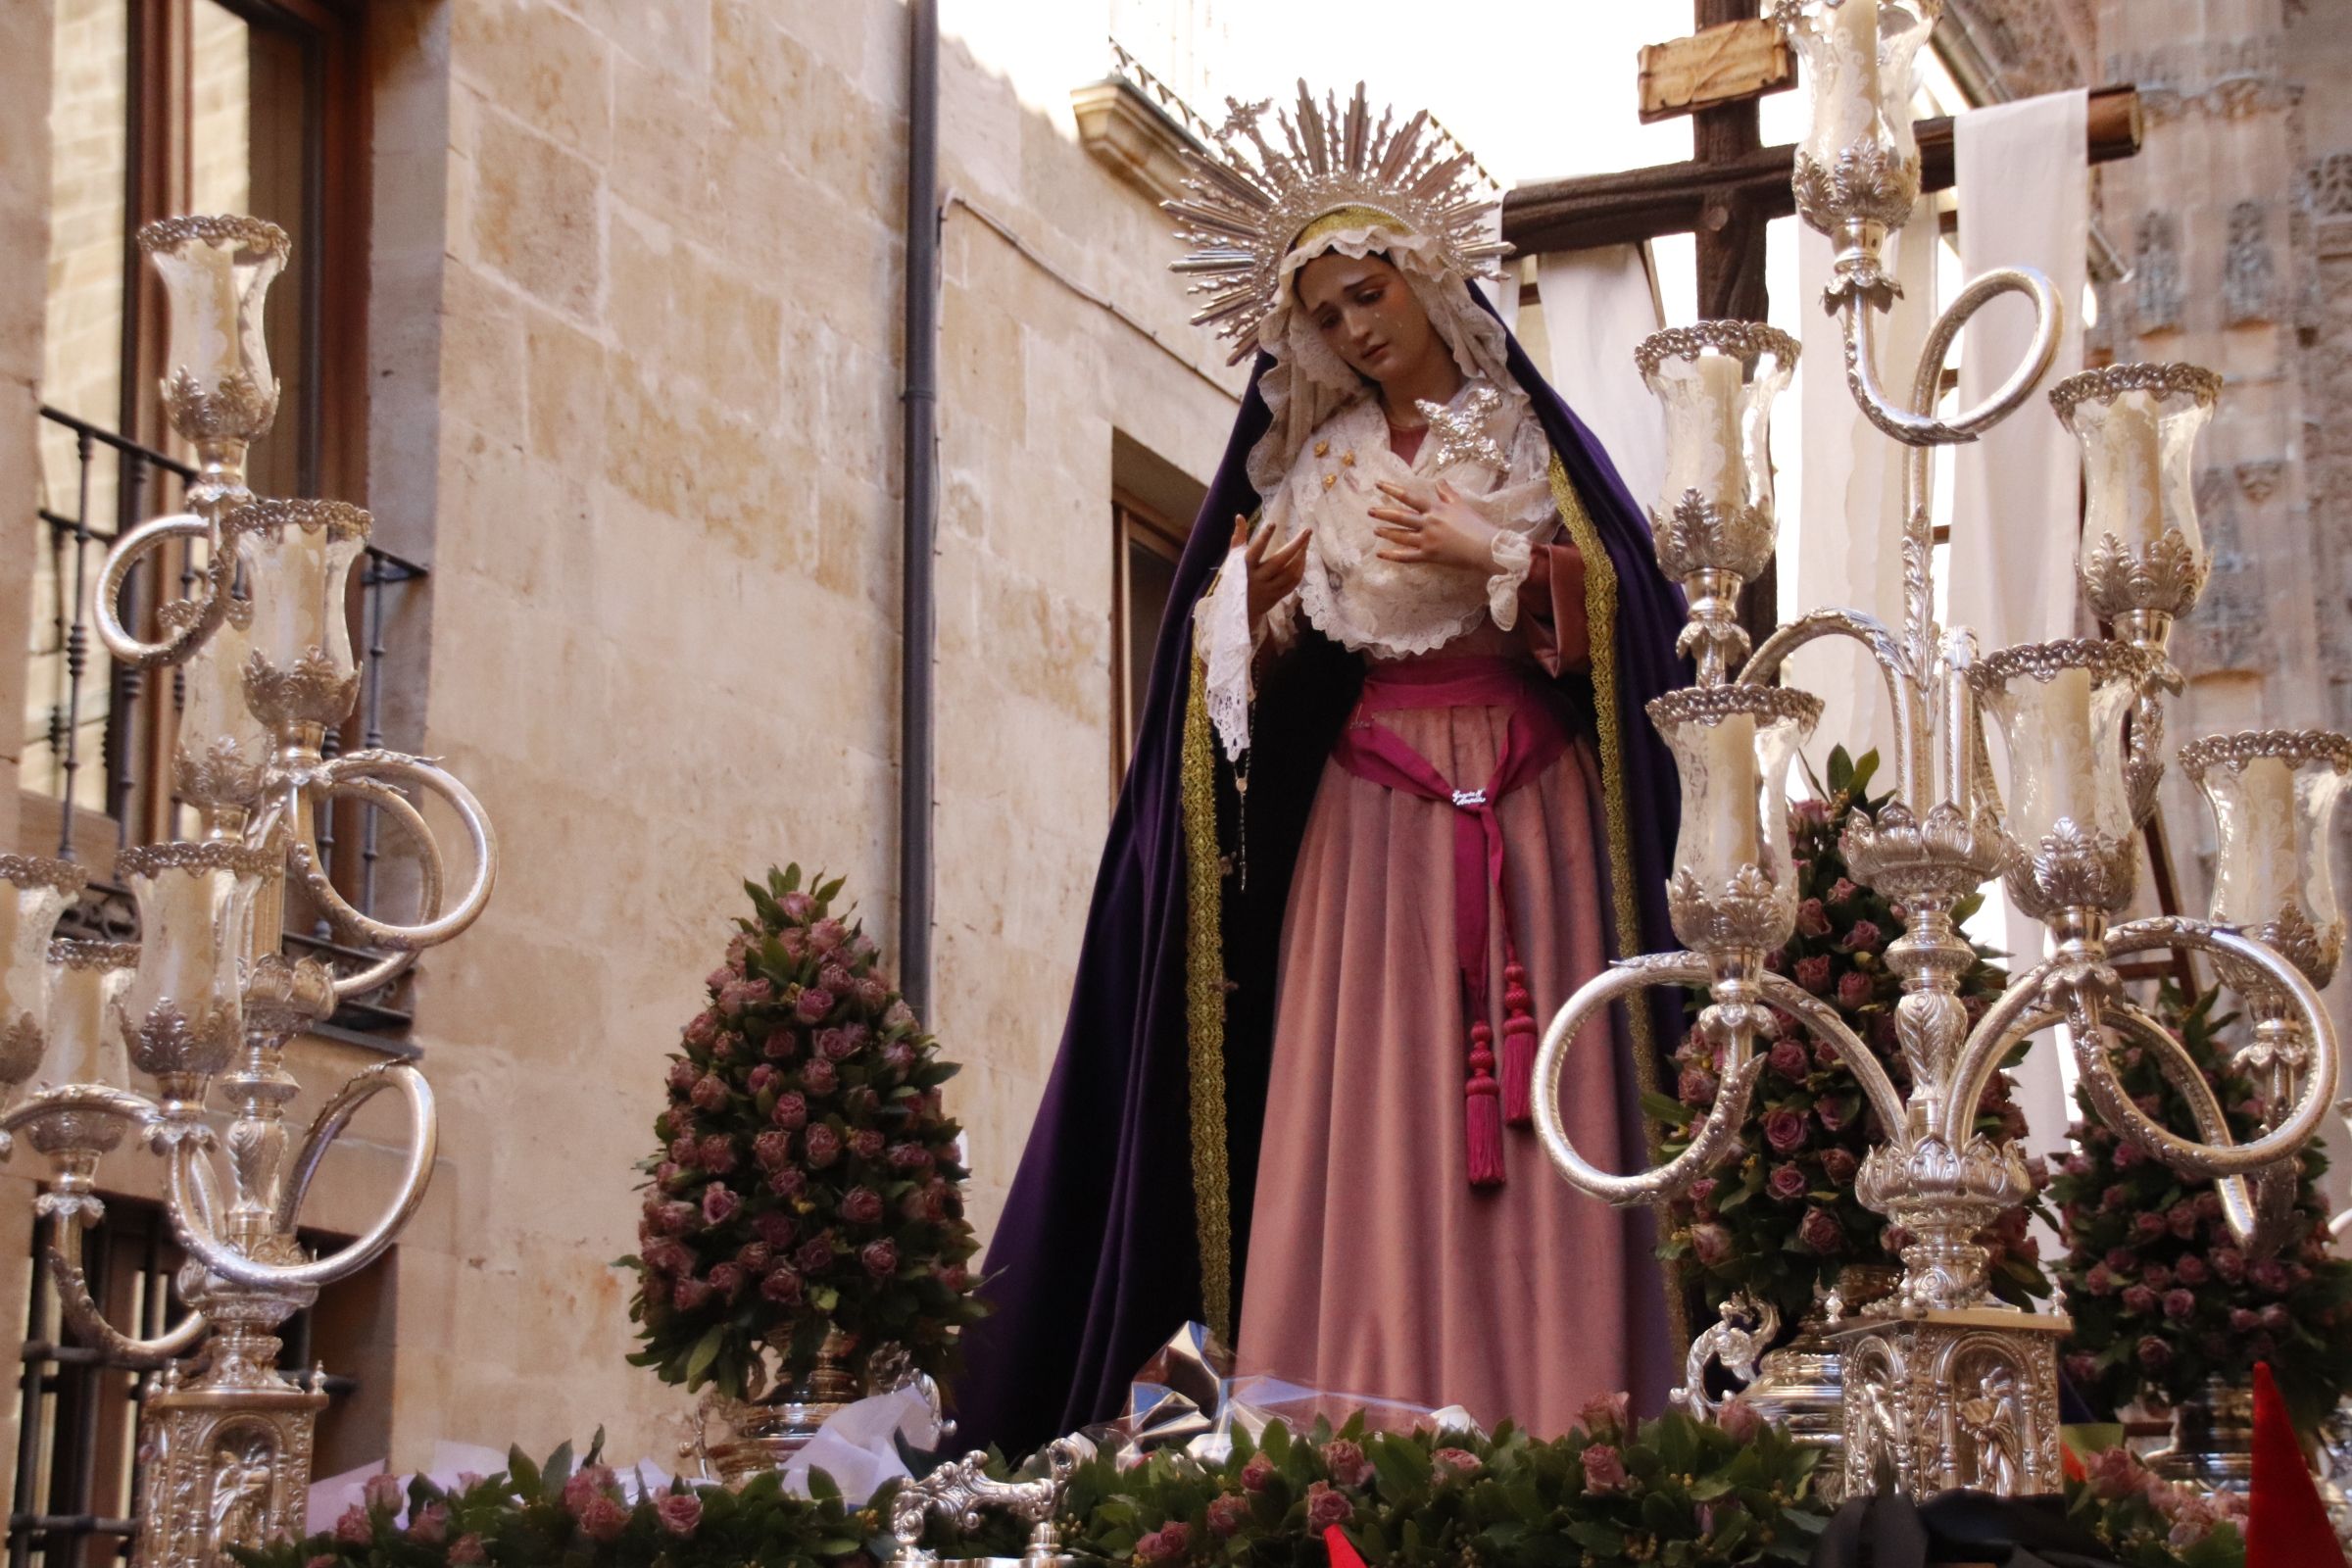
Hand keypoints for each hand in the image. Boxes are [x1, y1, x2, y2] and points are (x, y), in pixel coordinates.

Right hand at [1232, 513, 1310, 627]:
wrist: (1240, 610)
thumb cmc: (1236, 577)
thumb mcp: (1234, 558)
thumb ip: (1238, 537)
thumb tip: (1240, 516)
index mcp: (1244, 567)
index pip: (1254, 551)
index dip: (1263, 538)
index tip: (1273, 523)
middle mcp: (1257, 579)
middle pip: (1279, 561)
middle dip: (1296, 545)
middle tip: (1307, 530)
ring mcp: (1268, 589)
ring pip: (1290, 573)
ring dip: (1301, 557)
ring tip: (1306, 543)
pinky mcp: (1276, 596)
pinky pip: (1293, 582)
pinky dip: (1300, 569)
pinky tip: (1303, 557)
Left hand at [1368, 480, 1496, 571]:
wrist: (1485, 547)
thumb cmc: (1475, 525)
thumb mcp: (1461, 504)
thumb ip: (1447, 493)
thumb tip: (1438, 481)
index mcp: (1435, 509)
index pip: (1409, 497)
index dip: (1392, 490)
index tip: (1379, 485)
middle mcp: (1428, 523)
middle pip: (1401, 517)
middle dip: (1383, 513)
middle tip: (1370, 511)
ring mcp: (1427, 540)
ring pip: (1401, 535)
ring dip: (1387, 532)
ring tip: (1375, 530)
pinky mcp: (1429, 556)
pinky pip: (1407, 557)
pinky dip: (1393, 556)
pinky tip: (1381, 554)